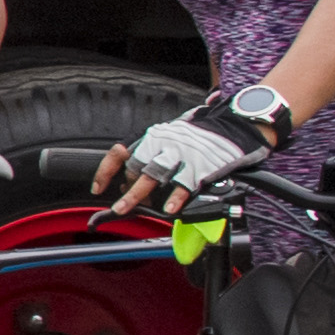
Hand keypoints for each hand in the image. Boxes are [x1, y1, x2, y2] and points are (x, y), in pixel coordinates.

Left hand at [107, 87, 282, 215]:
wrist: (237, 125)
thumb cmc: (203, 136)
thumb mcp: (173, 139)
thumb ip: (154, 159)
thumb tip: (132, 184)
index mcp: (154, 137)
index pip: (121, 151)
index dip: (106, 171)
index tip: (97, 188)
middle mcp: (164, 143)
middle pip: (136, 166)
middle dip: (124, 188)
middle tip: (117, 207)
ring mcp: (182, 154)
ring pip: (154, 174)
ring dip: (137, 193)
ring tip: (125, 208)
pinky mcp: (201, 165)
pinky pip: (185, 183)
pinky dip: (175, 197)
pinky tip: (169, 209)